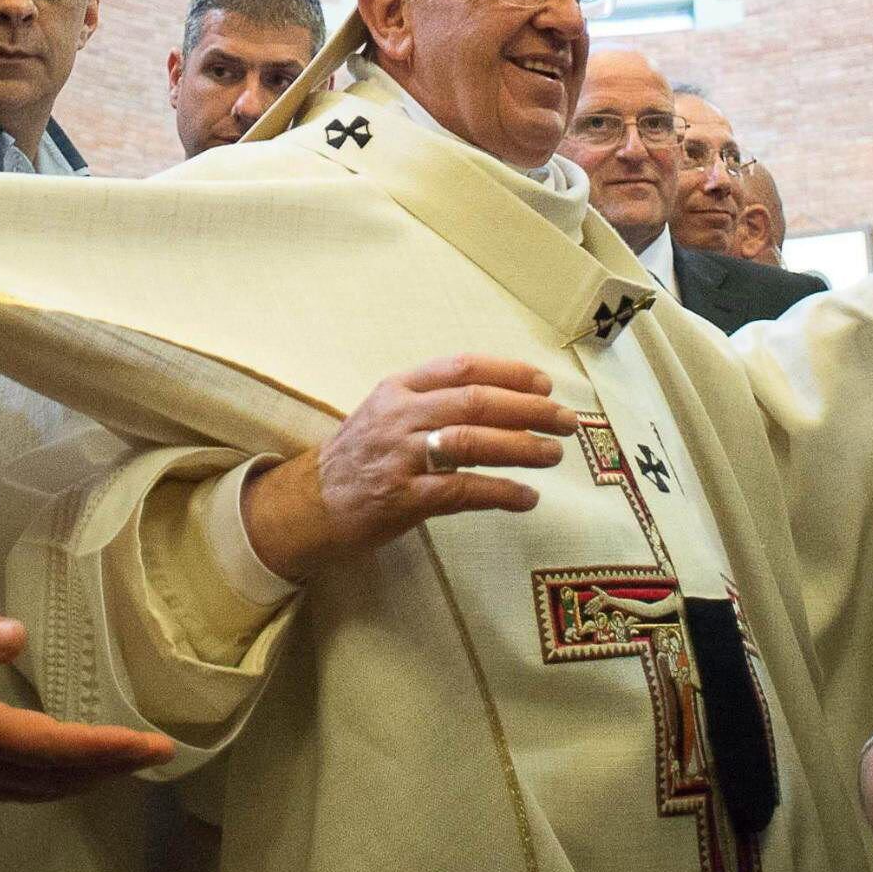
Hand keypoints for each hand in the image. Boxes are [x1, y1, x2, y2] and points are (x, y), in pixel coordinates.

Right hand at [0, 615, 174, 798]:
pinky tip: (83, 769)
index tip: (148, 743)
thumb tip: (18, 635)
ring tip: (135, 759)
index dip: (102, 748)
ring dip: (92, 777)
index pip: (50, 747)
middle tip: (161, 751)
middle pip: (57, 776)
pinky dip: (64, 781)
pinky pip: (28, 790)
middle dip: (112, 765)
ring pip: (45, 789)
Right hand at [242, 355, 575, 582]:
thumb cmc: (356, 458)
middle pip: (476, 401)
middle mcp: (400, 415)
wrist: (306, 504)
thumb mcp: (386, 412)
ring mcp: (400, 456)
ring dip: (522, 447)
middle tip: (566, 421)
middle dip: (530, 409)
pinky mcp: (402, 498)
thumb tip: (501, 400)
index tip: (544, 383)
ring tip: (554, 455)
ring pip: (473, 441)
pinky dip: (501, 492)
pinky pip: (462, 491)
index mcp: (399, 388)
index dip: (509, 372)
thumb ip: (432, 401)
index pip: (462, 366)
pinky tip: (527, 497)